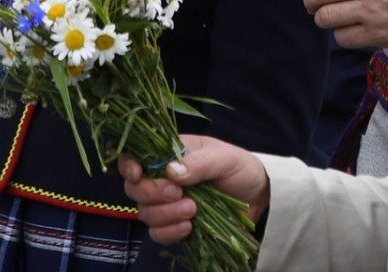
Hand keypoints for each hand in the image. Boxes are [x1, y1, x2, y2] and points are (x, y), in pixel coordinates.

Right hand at [119, 135, 268, 244]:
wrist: (258, 197)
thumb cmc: (240, 169)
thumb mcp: (224, 158)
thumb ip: (199, 162)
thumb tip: (171, 171)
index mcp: (171, 154)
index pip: (136, 157)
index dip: (129, 166)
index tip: (138, 174)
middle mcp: (163, 179)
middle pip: (135, 189)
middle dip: (152, 194)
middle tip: (179, 193)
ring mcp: (168, 205)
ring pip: (145, 214)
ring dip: (165, 214)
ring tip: (193, 209)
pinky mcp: (175, 226)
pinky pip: (158, 234)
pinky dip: (170, 232)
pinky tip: (189, 227)